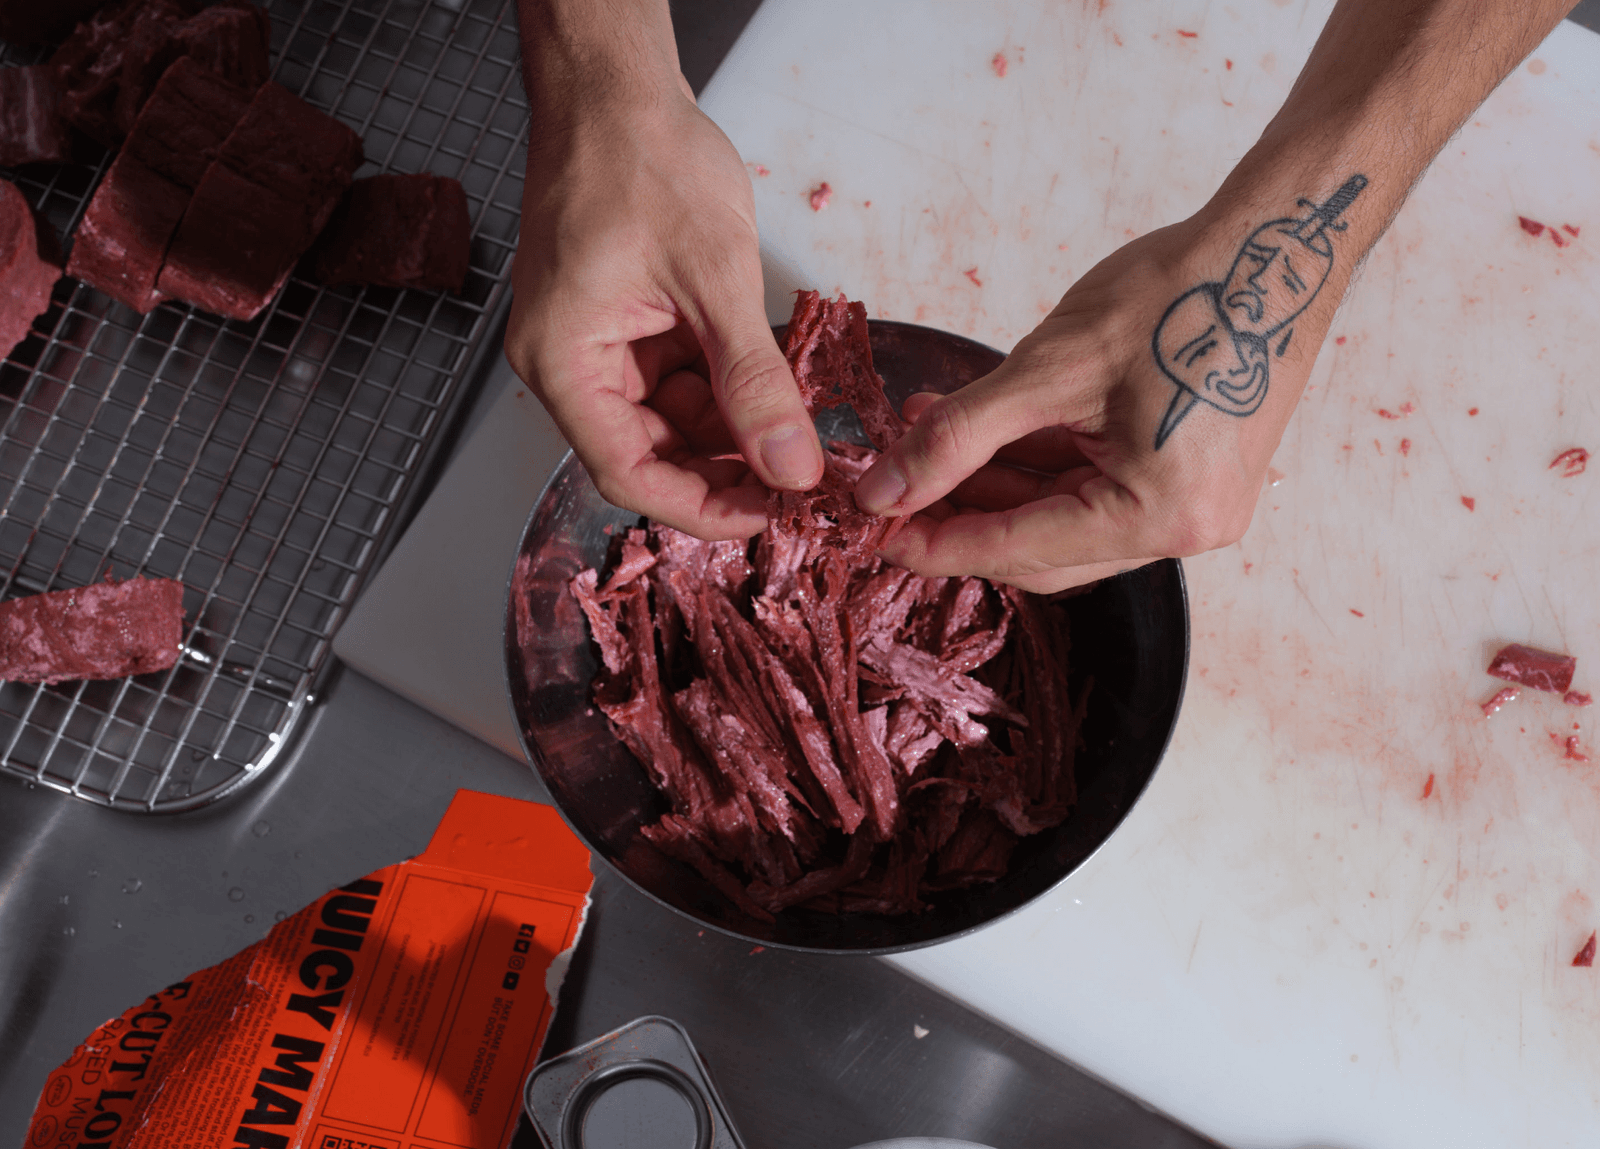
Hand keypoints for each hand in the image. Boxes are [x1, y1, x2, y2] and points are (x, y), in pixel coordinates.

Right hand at [505, 72, 821, 540]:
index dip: (699, 506)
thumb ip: (754, 381)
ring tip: (796, 437)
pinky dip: (724, 391)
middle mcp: (569, 361)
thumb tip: (790, 464)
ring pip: (668, 421)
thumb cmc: (641, 156)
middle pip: (647, 454)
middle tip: (796, 480)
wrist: (617, 86)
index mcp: (564, 359)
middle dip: (723, 470)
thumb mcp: (715, 279)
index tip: (766, 516)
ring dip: (730, 432)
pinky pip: (676, 380)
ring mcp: (597, 342)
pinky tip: (772, 394)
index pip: (626, 472)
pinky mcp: (626, 323)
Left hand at [854, 211, 1336, 593]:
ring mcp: (1191, 506)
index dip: (936, 541)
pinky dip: (1033, 465)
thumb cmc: (1181, 292)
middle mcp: (1184, 529)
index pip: (1019, 548)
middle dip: (960, 513)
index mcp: (1159, 515)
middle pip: (1040, 548)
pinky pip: (1092, 491)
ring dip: (991, 483)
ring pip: (1061, 519)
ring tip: (924, 435)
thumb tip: (884, 491)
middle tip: (891, 483)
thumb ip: (958, 435)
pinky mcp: (1187, 476)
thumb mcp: (1049, 366)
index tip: (873, 529)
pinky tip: (980, 428)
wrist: (1277, 244)